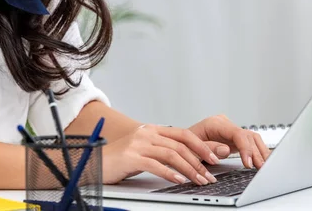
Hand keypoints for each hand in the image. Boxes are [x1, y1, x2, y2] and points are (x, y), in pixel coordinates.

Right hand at [102, 124, 225, 185]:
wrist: (97, 162)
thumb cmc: (121, 158)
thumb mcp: (145, 149)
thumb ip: (162, 149)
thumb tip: (188, 157)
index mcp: (152, 129)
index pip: (183, 134)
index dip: (201, 145)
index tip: (214, 157)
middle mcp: (147, 133)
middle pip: (180, 145)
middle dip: (199, 160)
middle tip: (209, 174)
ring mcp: (139, 144)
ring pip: (171, 155)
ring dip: (189, 169)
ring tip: (199, 180)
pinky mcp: (132, 157)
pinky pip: (156, 165)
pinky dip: (170, 173)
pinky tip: (179, 180)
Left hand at [188, 114, 270, 169]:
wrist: (179, 145)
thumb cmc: (182, 146)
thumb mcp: (191, 148)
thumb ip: (208, 148)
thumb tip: (225, 149)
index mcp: (214, 123)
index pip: (236, 133)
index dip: (245, 148)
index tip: (248, 162)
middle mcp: (224, 124)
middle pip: (247, 136)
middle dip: (255, 153)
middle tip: (261, 168)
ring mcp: (229, 131)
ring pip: (251, 138)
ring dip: (260, 153)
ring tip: (264, 167)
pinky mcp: (233, 139)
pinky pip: (249, 144)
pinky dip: (257, 152)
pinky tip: (261, 162)